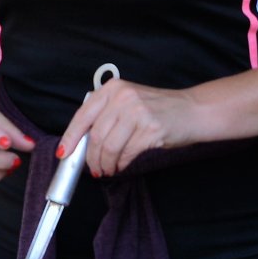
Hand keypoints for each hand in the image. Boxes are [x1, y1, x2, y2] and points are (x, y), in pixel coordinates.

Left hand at [58, 76, 203, 176]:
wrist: (193, 110)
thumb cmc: (160, 109)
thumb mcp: (129, 101)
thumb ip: (106, 115)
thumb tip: (82, 142)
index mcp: (113, 89)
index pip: (83, 115)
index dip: (71, 137)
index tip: (64, 153)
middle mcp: (124, 97)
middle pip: (96, 135)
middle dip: (91, 158)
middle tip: (93, 168)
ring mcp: (138, 112)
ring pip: (109, 147)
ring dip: (105, 164)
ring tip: (107, 169)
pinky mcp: (151, 130)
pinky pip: (126, 153)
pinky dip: (120, 164)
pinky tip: (121, 166)